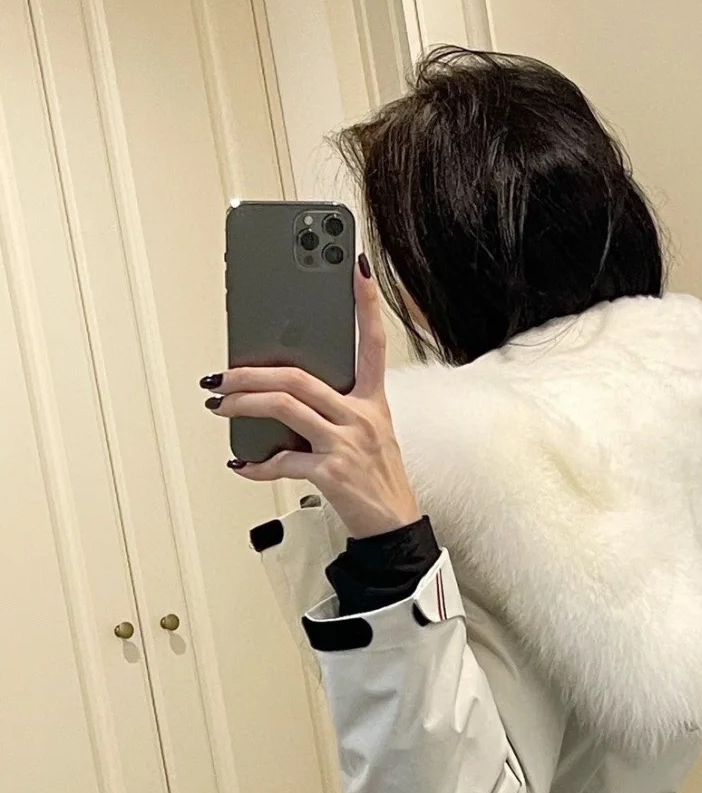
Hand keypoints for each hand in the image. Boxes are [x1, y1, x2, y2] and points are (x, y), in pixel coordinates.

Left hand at [203, 260, 421, 538]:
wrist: (393, 525)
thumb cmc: (374, 475)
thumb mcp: (367, 431)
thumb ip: (333, 405)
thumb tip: (276, 390)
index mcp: (373, 399)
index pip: (373, 341)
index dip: (366, 302)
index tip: (357, 267)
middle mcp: (362, 416)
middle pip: (299, 377)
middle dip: (250, 372)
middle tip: (219, 375)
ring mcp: (347, 444)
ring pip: (285, 407)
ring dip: (241, 404)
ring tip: (218, 404)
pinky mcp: (333, 473)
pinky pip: (283, 460)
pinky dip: (255, 463)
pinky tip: (241, 461)